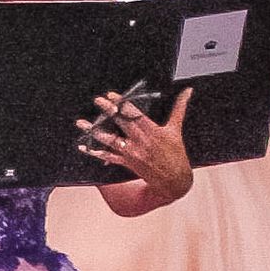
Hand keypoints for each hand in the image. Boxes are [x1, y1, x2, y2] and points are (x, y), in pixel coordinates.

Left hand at [76, 87, 194, 198]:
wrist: (174, 180)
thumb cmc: (176, 153)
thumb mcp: (177, 129)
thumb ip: (180, 108)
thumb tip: (188, 91)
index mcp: (152, 130)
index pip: (135, 114)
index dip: (123, 104)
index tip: (112, 95)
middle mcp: (141, 141)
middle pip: (121, 123)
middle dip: (108, 111)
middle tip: (97, 100)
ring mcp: (132, 153)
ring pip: (111, 140)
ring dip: (95, 131)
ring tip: (81, 123)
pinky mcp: (127, 163)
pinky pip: (109, 157)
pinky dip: (96, 152)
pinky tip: (84, 147)